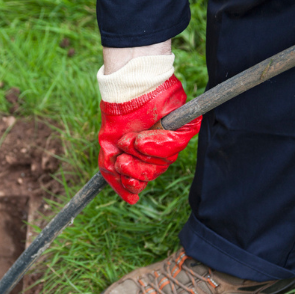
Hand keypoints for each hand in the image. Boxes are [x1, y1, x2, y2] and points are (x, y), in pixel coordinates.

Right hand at [98, 75, 200, 203]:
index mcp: (146, 158)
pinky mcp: (186, 127)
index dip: (133, 183)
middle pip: (153, 174)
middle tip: (122, 158)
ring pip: (163, 163)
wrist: (125, 91)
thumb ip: (114, 175)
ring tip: (128, 141)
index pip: (144, 180)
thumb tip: (132, 200)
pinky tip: (141, 140)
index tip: (124, 177)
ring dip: (140, 154)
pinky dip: (156, 144)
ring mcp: (174, 140)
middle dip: (135, 169)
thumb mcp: (109, 151)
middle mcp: (162, 152)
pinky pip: (175, 146)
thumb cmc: (117, 119)